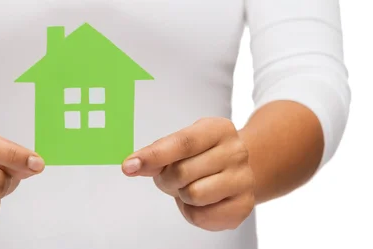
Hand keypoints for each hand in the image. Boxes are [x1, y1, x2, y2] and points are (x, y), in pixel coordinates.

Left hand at [121, 117, 254, 230]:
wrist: (236, 170)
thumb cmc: (202, 155)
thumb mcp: (180, 146)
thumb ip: (156, 154)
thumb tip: (132, 166)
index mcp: (218, 129)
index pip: (182, 142)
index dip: (153, 156)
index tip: (128, 166)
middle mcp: (236, 152)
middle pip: (182, 172)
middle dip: (167, 179)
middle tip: (173, 177)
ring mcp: (243, 179)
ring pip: (193, 195)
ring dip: (182, 195)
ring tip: (191, 186)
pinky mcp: (244, 206)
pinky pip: (202, 216)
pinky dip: (192, 212)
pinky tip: (202, 201)